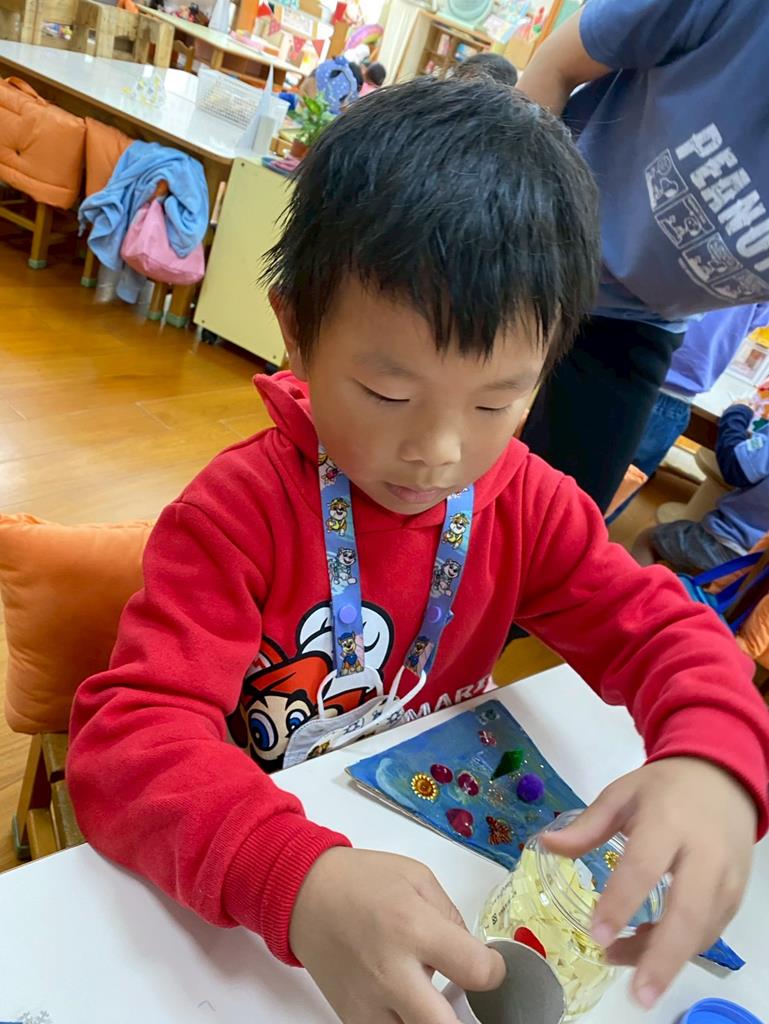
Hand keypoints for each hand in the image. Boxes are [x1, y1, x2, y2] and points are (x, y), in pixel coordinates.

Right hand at [289, 847, 505, 1023]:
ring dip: (434, 1022)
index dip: (494, 971)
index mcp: (413, 927)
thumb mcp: (417, 877)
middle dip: (469, 1018)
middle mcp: (392, 972)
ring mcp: (370, 1002)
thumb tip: (472, 953)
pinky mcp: (352, 1019)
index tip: (489, 965)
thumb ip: (451, 916)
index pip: (477, 971)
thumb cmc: (362, 880)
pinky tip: (408, 1004)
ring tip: (434, 1000)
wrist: (305, 895)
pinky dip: (406, 1023)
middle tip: (468, 998)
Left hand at [543, 758, 755, 1008]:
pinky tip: (650, 952)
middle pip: (688, 912)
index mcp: (668, 821)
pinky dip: (682, 949)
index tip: (597, 934)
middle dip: (662, 956)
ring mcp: (726, 876)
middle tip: (637, 993)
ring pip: (701, 930)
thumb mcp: (621, 795)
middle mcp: (703, 852)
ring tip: (624, 966)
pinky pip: (711, 931)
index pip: (644, 866)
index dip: (621, 902)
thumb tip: (545, 845)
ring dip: (666, 958)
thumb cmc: (663, 788)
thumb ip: (586, 826)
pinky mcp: (736, 894)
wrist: (722, 779)